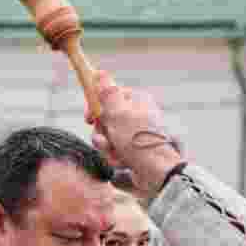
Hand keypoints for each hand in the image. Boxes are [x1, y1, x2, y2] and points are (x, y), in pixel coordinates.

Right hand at [90, 71, 183, 197]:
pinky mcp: (134, 150)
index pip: (109, 97)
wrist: (156, 171)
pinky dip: (115, 157)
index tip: (88, 118)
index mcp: (137, 101)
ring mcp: (136, 134)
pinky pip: (115, 150)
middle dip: (101, 133)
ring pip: (108, 136)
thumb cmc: (138, 140)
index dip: (96, 107)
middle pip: (106, 119)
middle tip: (104, 140)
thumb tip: (101, 73)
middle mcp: (138, 115)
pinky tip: (122, 162)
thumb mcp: (118, 113)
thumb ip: (107, 93)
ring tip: (115, 154)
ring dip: (107, 147)